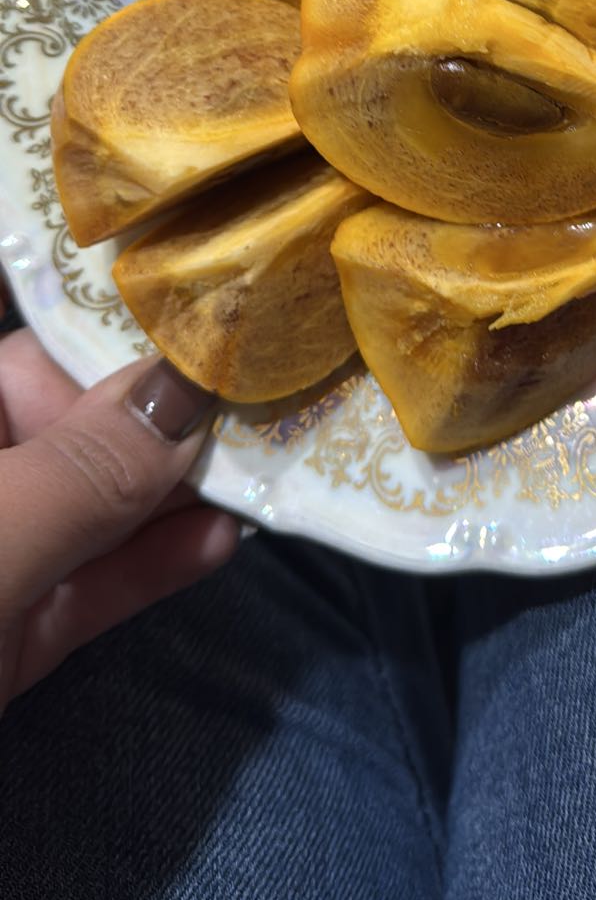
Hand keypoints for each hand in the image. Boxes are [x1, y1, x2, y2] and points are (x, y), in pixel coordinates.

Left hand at [0, 327, 239, 714]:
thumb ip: (79, 472)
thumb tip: (184, 387)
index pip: (14, 335)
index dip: (94, 322)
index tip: (200, 314)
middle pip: (55, 415)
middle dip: (154, 408)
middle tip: (261, 390)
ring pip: (80, 504)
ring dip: (171, 490)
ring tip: (266, 463)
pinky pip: (81, 585)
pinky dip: (146, 566)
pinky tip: (218, 542)